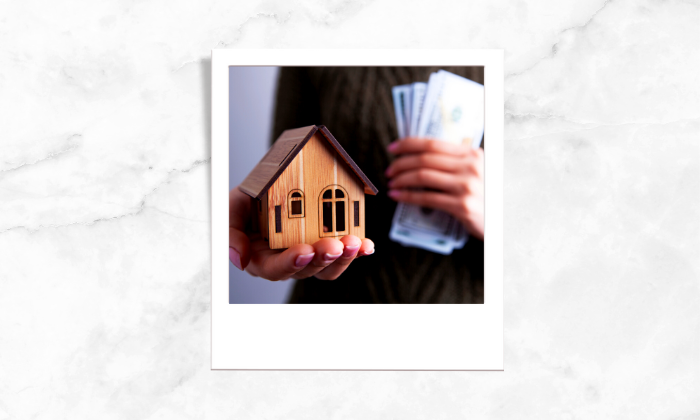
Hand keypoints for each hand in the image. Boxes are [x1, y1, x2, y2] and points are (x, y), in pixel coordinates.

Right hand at [229, 187, 374, 280]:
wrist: (267, 189)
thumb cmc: (247, 202)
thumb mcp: (231, 209)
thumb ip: (232, 233)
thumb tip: (240, 258)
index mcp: (261, 258)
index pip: (276, 269)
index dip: (291, 262)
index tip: (304, 251)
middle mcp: (288, 262)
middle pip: (307, 269)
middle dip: (323, 257)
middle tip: (335, 244)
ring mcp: (310, 256)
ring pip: (329, 267)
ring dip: (344, 257)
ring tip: (354, 242)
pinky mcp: (328, 246)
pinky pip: (344, 254)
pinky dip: (358, 251)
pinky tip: (368, 245)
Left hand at [385, 138, 484, 240]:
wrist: (504, 220)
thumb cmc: (486, 195)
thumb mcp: (477, 171)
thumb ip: (456, 162)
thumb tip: (422, 156)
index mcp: (471, 154)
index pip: (432, 143)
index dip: (408, 144)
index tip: (393, 148)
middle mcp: (470, 167)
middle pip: (424, 160)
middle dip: (401, 164)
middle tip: (389, 170)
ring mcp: (466, 186)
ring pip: (423, 177)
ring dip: (402, 179)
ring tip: (392, 184)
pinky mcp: (462, 206)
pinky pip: (427, 198)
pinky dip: (408, 196)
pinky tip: (398, 196)